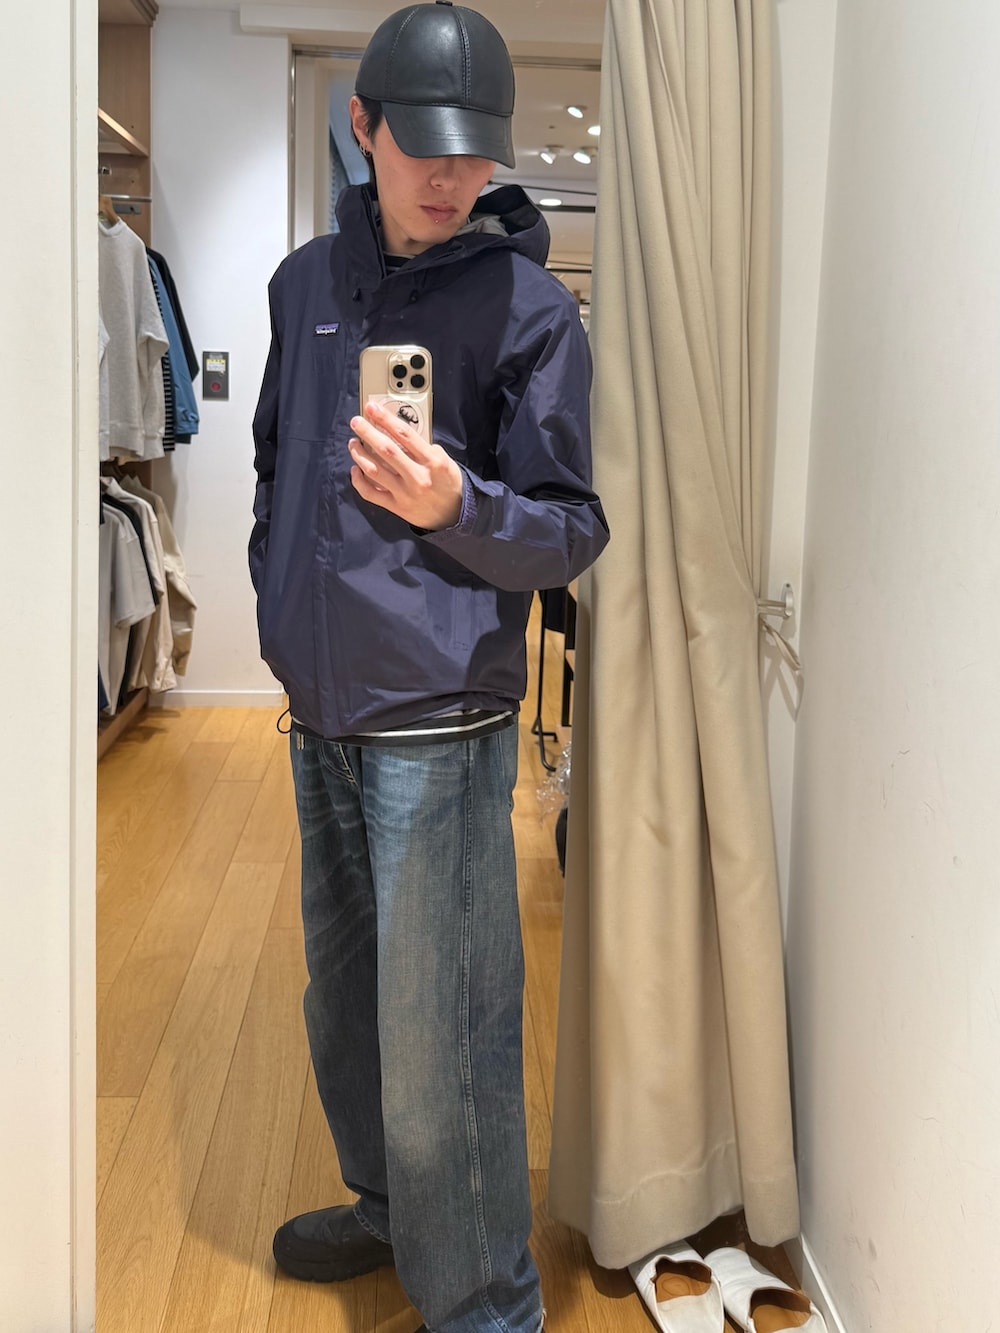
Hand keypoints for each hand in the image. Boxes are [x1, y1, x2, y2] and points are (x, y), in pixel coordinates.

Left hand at [348, 402, 463, 530]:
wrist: (455, 514)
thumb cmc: (448, 483)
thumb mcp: (444, 460)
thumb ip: (423, 447)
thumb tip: (397, 433)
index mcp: (432, 461)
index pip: (404, 434)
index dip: (385, 419)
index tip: (372, 408)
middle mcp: (418, 477)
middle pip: (386, 450)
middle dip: (367, 432)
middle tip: (356, 422)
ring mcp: (405, 493)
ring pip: (374, 470)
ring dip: (359, 454)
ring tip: (354, 442)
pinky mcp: (396, 507)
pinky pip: (370, 493)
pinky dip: (358, 480)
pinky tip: (355, 469)